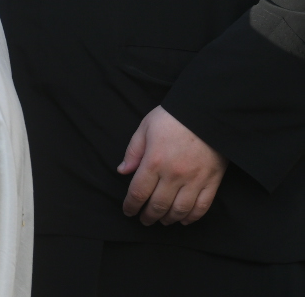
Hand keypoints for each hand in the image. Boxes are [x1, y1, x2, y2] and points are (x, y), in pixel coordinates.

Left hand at [118, 106, 226, 224]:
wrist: (206, 113)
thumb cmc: (172, 118)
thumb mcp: (145, 128)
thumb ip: (133, 152)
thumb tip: (122, 171)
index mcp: (154, 161)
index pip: (138, 192)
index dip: (131, 205)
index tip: (128, 211)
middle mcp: (174, 175)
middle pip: (158, 205)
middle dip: (148, 216)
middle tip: (144, 220)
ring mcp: (195, 180)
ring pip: (180, 210)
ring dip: (168, 219)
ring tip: (162, 221)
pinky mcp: (212, 181)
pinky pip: (202, 206)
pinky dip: (192, 217)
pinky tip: (184, 220)